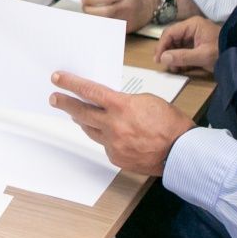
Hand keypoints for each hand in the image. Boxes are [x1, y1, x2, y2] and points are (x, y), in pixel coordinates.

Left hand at [50, 71, 194, 175]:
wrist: (181, 151)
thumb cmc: (170, 124)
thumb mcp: (147, 100)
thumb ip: (124, 101)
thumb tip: (110, 104)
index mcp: (121, 106)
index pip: (89, 91)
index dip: (71, 84)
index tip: (58, 79)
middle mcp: (113, 126)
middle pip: (81, 112)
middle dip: (65, 104)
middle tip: (54, 99)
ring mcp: (113, 144)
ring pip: (90, 130)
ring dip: (83, 121)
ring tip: (77, 114)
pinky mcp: (116, 158)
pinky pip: (104, 145)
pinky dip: (104, 138)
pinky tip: (110, 134)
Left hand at [80, 0, 158, 32]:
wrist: (150, 3)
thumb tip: (88, 1)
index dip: (92, 0)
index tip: (84, 0)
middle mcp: (128, 6)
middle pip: (106, 12)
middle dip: (91, 12)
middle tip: (85, 9)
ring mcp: (129, 19)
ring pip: (107, 23)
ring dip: (95, 20)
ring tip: (90, 16)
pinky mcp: (128, 29)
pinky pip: (111, 29)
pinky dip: (102, 26)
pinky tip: (96, 23)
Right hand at [154, 18, 222, 72]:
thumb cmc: (222, 52)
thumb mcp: (202, 55)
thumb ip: (182, 56)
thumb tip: (163, 58)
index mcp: (192, 25)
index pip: (170, 33)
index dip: (161, 46)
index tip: (157, 60)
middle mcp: (191, 28)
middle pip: (172, 38)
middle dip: (167, 52)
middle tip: (165, 65)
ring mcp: (194, 36)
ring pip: (176, 45)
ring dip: (173, 57)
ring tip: (174, 68)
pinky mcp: (197, 44)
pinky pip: (183, 50)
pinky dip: (180, 59)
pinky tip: (180, 68)